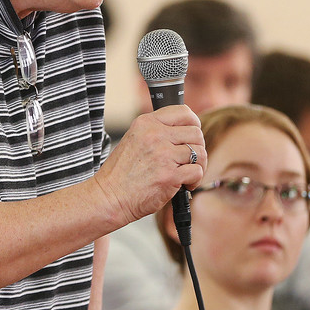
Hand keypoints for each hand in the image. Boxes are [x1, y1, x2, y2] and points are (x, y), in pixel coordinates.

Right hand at [94, 107, 204, 224]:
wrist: (109, 197)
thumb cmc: (121, 174)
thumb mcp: (134, 140)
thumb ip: (156, 132)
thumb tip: (184, 132)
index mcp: (146, 123)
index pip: (183, 112)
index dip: (193, 124)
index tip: (192, 136)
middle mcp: (155, 135)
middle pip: (195, 133)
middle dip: (197, 148)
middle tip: (189, 160)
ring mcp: (163, 154)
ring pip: (199, 152)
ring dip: (198, 165)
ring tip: (187, 174)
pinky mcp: (170, 175)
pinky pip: (197, 171)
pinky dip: (195, 181)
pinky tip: (185, 185)